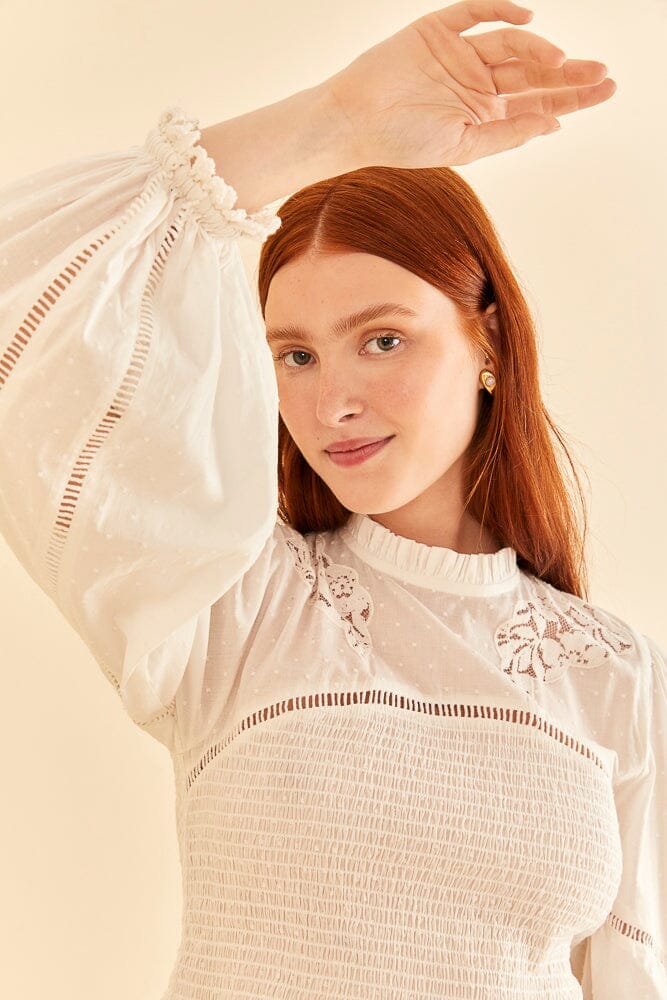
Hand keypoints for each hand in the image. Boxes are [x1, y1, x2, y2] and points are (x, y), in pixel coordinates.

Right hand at [322, 0, 615, 167]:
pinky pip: (475, 13)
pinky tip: (527, 18)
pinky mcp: (438, 30)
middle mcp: (477, 81)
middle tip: (601, 74)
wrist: (352, 123)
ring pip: (512, 44)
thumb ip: (506, 134)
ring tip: (562, 63)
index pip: (537, 100)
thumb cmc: (400, 142)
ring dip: (540, 49)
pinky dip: (501, 9)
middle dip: (568, 73)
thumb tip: (552, 123)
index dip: (572, 96)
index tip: (605, 90)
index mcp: (484, 113)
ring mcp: (459, 54)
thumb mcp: (462, 148)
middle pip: (533, 71)